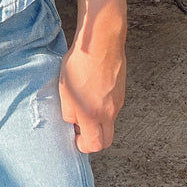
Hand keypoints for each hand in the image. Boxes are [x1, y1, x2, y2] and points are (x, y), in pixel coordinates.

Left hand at [58, 32, 125, 152]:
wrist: (101, 42)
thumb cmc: (80, 63)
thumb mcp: (64, 91)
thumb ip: (68, 112)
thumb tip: (73, 123)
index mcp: (93, 114)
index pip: (94, 145)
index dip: (82, 145)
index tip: (74, 137)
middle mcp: (110, 112)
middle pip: (106, 140)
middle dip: (93, 140)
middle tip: (80, 128)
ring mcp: (118, 102)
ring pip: (109, 123)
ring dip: (97, 122)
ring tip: (83, 105)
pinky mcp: (121, 91)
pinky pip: (113, 108)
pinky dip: (103, 108)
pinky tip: (91, 93)